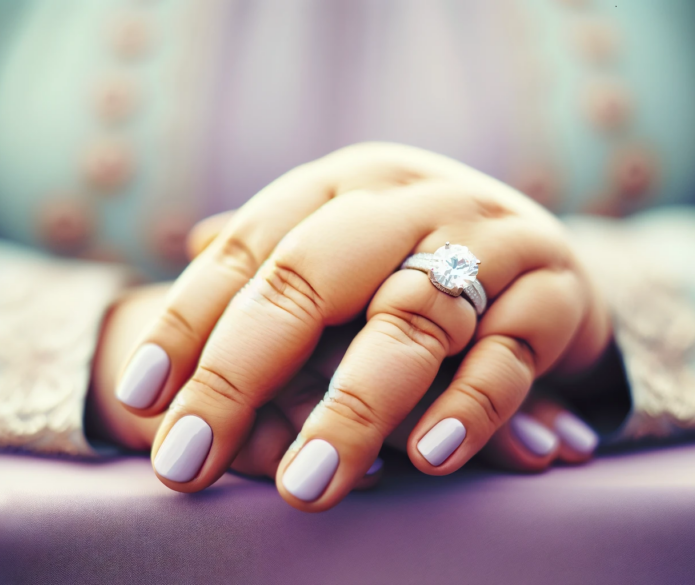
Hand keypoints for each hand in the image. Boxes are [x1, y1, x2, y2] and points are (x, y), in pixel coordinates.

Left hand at [115, 143, 610, 510]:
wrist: (547, 246)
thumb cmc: (420, 254)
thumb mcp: (350, 237)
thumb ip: (280, 249)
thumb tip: (188, 243)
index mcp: (349, 183)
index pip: (251, 246)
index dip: (187, 321)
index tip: (141, 400)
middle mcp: (413, 200)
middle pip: (312, 277)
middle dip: (239, 372)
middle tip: (184, 461)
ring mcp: (491, 241)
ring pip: (411, 320)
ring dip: (354, 407)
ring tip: (303, 486)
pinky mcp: (554, 294)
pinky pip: (507, 352)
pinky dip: (468, 406)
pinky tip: (427, 457)